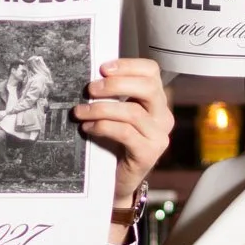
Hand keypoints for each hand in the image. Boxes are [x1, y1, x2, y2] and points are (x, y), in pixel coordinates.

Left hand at [72, 54, 172, 236]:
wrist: (118, 179)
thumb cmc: (114, 143)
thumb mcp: (116, 114)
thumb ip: (113, 95)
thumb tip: (91, 76)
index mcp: (156, 100)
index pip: (151, 71)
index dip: (128, 65)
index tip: (103, 68)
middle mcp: (163, 116)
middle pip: (148, 88)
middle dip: (116, 85)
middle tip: (90, 89)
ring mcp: (159, 136)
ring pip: (133, 112)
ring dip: (101, 109)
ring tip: (81, 112)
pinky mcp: (148, 153)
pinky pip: (125, 133)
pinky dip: (103, 127)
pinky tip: (88, 128)